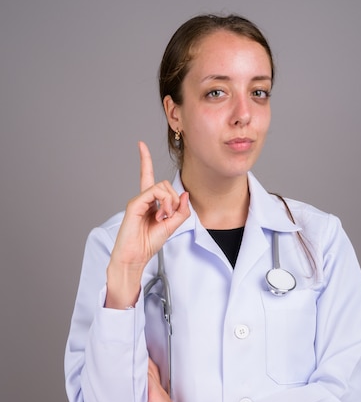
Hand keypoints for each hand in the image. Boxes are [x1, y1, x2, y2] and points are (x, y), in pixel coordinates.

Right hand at [105, 142, 189, 307]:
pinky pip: (154, 193)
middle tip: (170, 216)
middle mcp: (143, 199)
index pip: (147, 176)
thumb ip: (180, 211)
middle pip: (165, 184)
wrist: (135, 257)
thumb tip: (185, 194)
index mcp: (150, 203)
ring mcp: (138, 201)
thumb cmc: (148, 244)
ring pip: (161, 187)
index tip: (140, 144)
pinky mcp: (135, 204)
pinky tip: (160, 216)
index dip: (145, 160)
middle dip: (174, 199)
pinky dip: (164, 204)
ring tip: (165, 218)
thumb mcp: (172, 227)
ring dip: (170, 202)